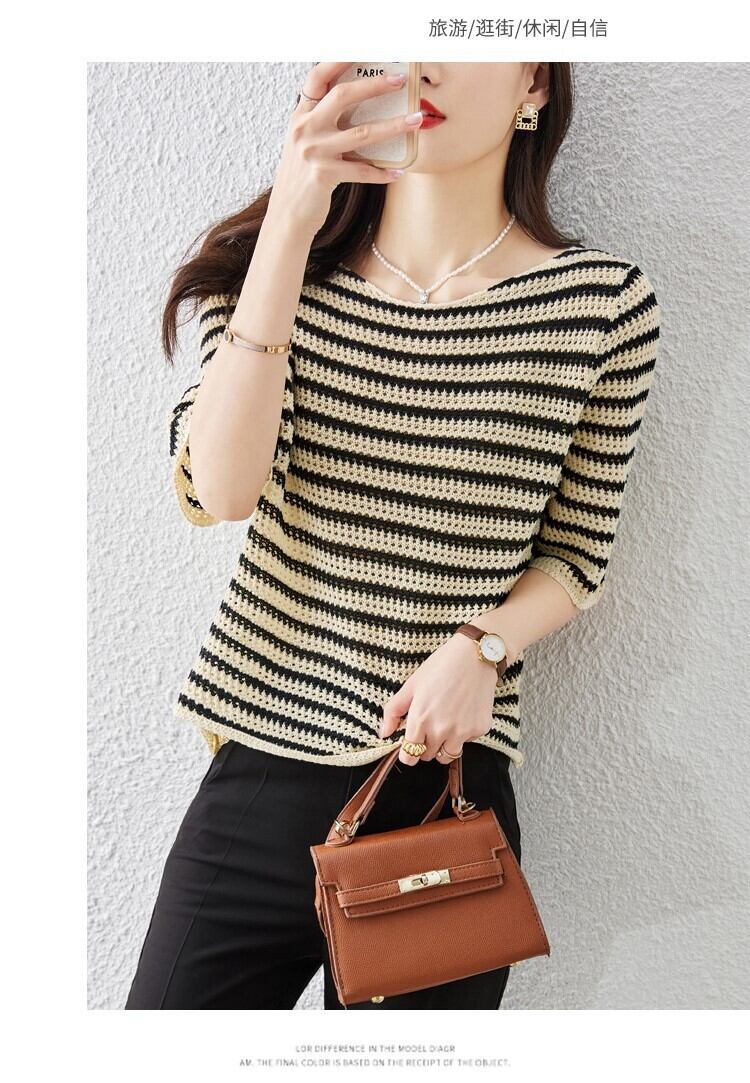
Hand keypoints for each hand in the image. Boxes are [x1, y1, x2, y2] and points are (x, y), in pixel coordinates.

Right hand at [267, 61, 423, 237]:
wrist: (287, 215)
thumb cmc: (302, 178)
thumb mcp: (305, 143)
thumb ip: (322, 122)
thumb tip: (359, 105)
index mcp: (301, 116)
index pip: (318, 77)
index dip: (340, 59)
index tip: (365, 50)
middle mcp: (305, 129)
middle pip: (343, 95)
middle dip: (376, 84)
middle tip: (401, 80)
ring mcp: (313, 152)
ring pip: (362, 133)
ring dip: (394, 126)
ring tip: (416, 120)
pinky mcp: (323, 176)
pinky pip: (361, 170)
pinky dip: (382, 172)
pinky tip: (398, 171)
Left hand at [379, 634, 498, 765]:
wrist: (475, 655)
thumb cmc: (440, 666)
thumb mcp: (411, 685)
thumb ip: (394, 711)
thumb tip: (384, 734)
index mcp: (421, 719)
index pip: (409, 756)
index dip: (407, 754)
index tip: (410, 746)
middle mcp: (441, 730)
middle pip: (428, 756)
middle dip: (425, 746)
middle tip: (428, 726)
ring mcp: (462, 731)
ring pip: (447, 755)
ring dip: (443, 745)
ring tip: (445, 724)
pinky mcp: (479, 729)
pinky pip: (466, 742)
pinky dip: (463, 733)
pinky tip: (462, 712)